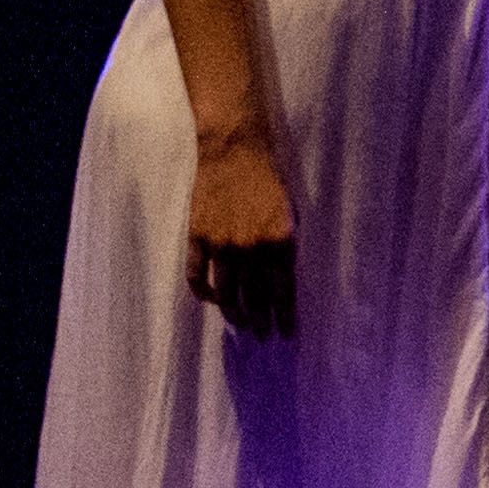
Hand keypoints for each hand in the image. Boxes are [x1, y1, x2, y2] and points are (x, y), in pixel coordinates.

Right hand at [186, 131, 296, 338]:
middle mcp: (251, 249)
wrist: (234, 151)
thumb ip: (285, 246)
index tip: (287, 334)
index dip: (285, 317)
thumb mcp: (290, 213)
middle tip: (262, 336)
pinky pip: (198, 275)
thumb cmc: (268, 179)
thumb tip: (283, 278)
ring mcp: (222, 244)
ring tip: (241, 326)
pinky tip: (212, 300)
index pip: (282, 292)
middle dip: (260, 321)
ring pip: (227, 292)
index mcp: (279, 243)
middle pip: (255, 298)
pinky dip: (204, 292)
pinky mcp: (198, 237)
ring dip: (234, 313)